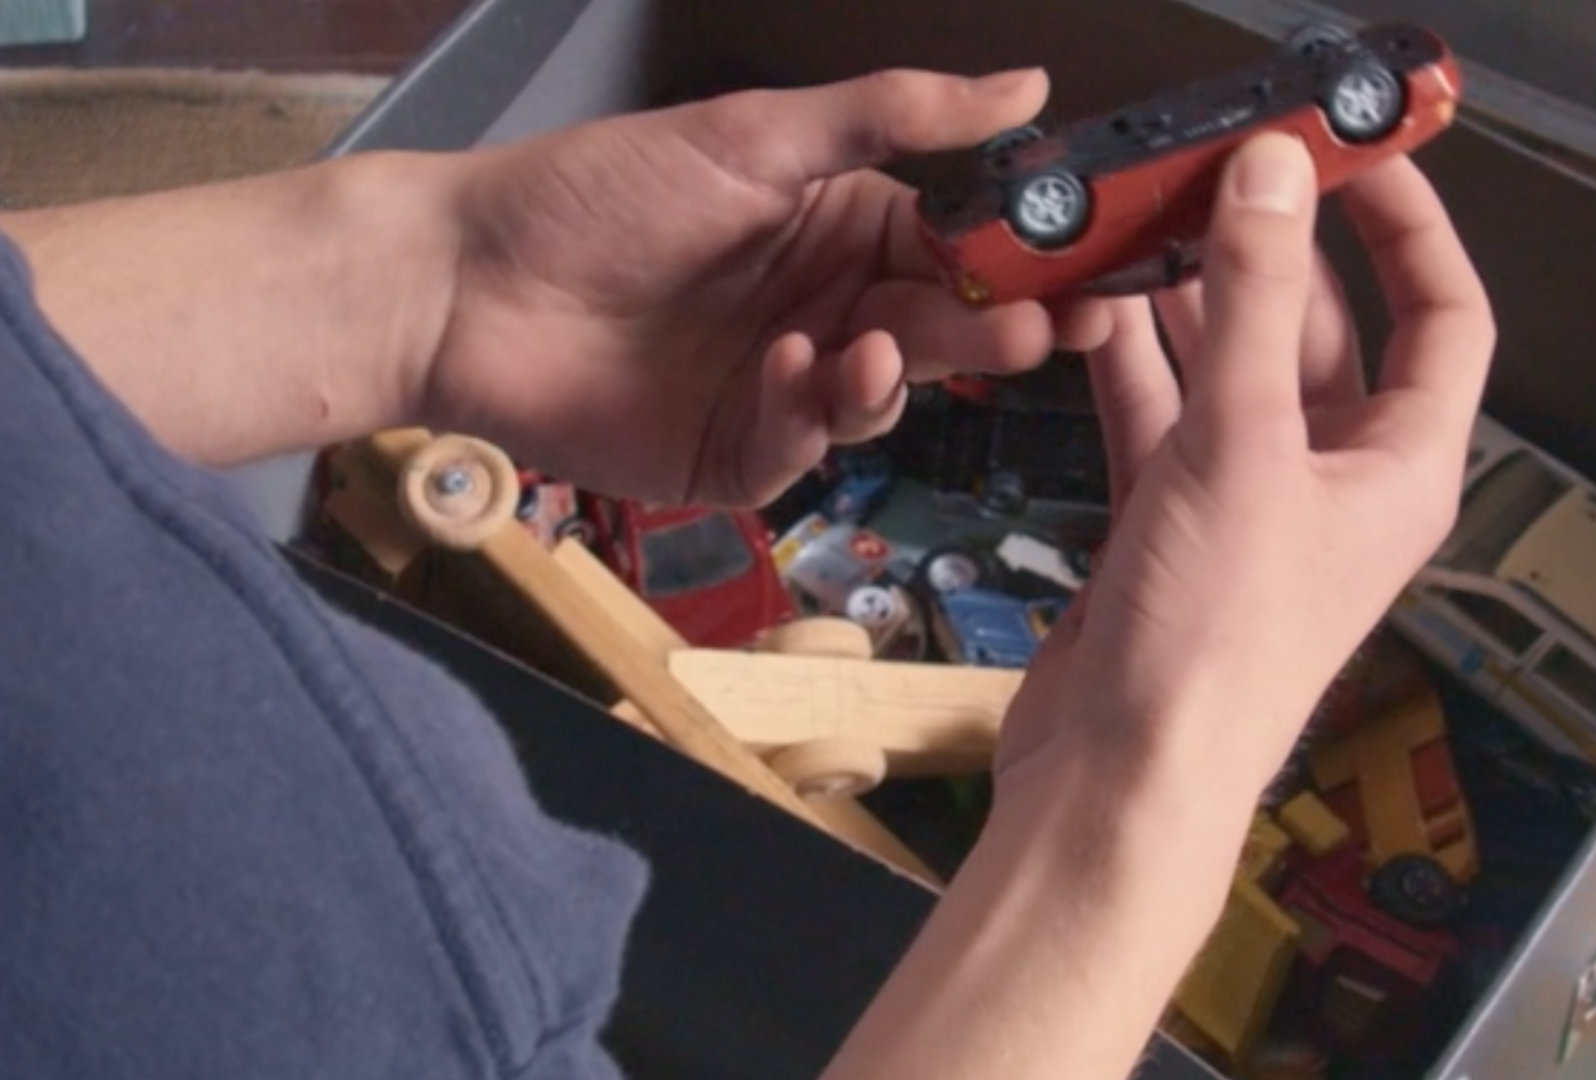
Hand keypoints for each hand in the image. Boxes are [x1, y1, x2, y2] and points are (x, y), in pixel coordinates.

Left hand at [425, 68, 1100, 507]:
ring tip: (880, 349)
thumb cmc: (599, 193)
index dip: (1027, 261)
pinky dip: (813, 412)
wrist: (471, 286)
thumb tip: (1023, 82)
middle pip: (943, 330)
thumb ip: (898, 118)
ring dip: (897, 376)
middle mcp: (826, 305)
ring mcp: (785, 384)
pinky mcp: (738, 454)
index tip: (1089, 267)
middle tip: (1040, 331)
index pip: (962, 247)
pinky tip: (791, 372)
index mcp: (842, 223)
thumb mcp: (759, 134)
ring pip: (886, 397)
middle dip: (993, 333)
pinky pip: (807, 446)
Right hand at [995, 134, 1495, 809]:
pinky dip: (1133, 366)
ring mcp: (1251, 503)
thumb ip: (1252, 305)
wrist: (1120, 779)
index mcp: (1401, 470)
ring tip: (1139, 229)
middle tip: (1213, 178)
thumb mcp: (1243, 450)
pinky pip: (1162, 418)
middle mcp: (1336, 483)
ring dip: (1188, 305)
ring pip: (1230, 370)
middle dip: (1268, 256)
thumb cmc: (1213, 654)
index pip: (1443, 319)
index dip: (1410, 230)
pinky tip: (1095, 312)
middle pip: (1319, 333)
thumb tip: (1273, 181)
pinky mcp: (1172, 525)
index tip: (1355, 157)